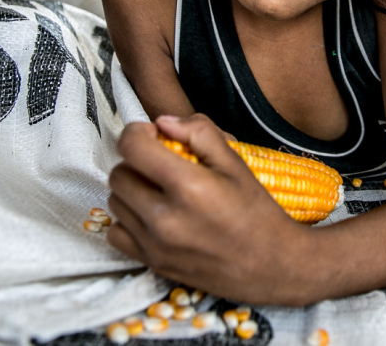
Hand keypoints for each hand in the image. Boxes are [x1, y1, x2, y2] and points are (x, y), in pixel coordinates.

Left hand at [106, 115, 311, 303]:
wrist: (271, 264)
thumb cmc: (257, 212)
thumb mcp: (236, 163)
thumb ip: (200, 133)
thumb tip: (164, 122)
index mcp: (189, 186)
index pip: (132, 147)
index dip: (137, 132)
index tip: (152, 134)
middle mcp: (165, 217)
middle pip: (119, 173)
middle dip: (135, 160)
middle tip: (160, 163)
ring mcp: (155, 243)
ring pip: (115, 201)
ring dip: (131, 188)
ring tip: (158, 189)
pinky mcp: (151, 262)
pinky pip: (116, 233)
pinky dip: (128, 220)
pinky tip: (151, 214)